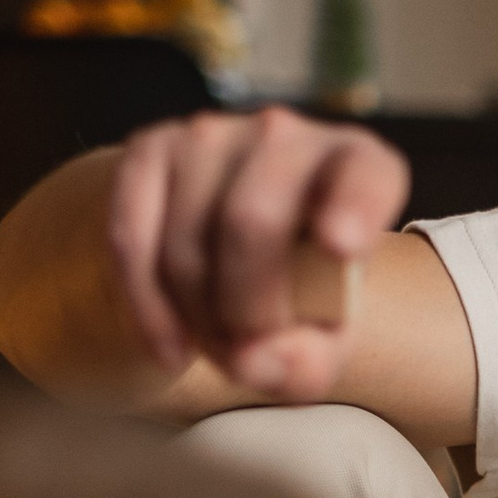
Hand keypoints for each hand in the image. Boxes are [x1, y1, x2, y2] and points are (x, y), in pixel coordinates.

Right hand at [105, 106, 409, 396]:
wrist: (234, 243)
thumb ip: (312, 359)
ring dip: (197, 318)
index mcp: (358, 165)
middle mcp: (286, 134)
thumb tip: (260, 362)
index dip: (352, 206)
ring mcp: (213, 134)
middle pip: (253, 223)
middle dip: (244, 311)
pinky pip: (132, 239)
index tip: (341, 247)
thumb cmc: (300, 284)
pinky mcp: (152, 148)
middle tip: (248, 354)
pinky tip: (171, 349)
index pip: (364, 176)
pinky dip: (148, 309)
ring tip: (218, 345)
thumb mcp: (324, 331)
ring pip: (187, 242)